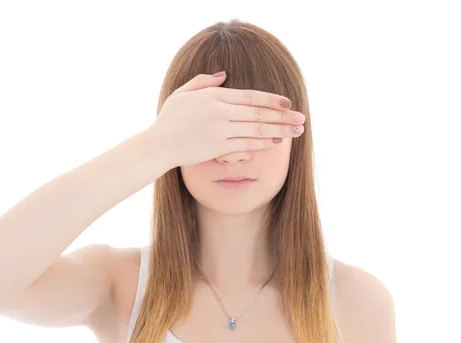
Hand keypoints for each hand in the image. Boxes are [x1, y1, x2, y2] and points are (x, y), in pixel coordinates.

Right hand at [146, 71, 305, 166]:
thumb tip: (224, 75)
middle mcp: (221, 111)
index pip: (251, 96)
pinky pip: (247, 145)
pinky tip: (276, 142)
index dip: (272, 100)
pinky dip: (264, 143)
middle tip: (301, 118)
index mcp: (214, 96)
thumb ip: (204, 81)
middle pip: (259, 113)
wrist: (159, 144)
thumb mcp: (183, 93)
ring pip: (257, 130)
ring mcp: (221, 130)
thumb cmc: (169, 119)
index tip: (288, 102)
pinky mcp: (219, 148)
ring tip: (295, 131)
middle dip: (283, 116)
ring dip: (279, 130)